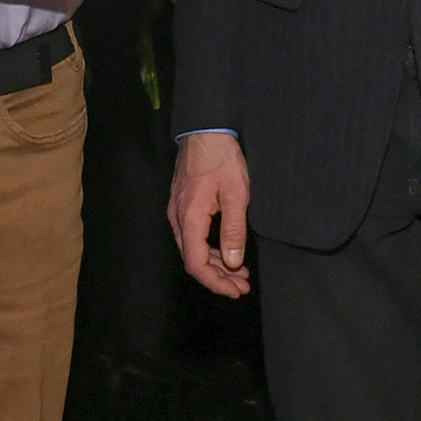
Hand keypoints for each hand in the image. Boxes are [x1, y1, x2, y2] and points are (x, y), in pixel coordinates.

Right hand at [166, 131, 252, 297]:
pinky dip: (210, 249)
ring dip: (216, 265)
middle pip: (193, 260)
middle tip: (243, 286)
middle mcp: (178, 218)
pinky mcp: (183, 204)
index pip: (196, 263)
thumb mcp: (237, 194)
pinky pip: (192, 236)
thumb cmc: (221, 157)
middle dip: (219, 277)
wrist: (205, 129)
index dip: (215, 283)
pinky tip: (227, 251)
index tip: (236, 291)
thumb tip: (234, 262)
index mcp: (190, 218)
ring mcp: (178, 211)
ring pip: (192, 249)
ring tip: (240, 273)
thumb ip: (233, 230)